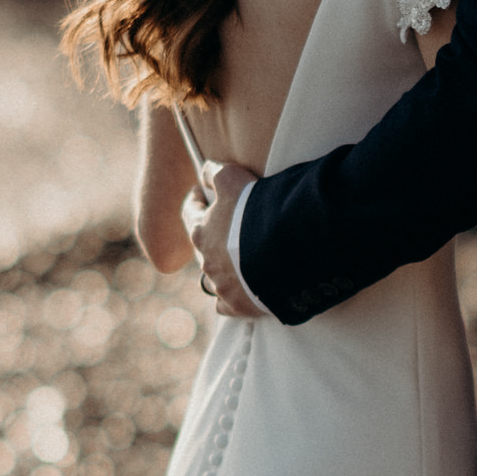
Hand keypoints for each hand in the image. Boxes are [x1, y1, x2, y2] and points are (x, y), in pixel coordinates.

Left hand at [186, 159, 264, 317]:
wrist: (286, 253)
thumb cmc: (258, 211)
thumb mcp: (234, 179)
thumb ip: (215, 172)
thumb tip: (204, 170)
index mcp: (201, 232)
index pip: (190, 212)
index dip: (195, 201)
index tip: (198, 193)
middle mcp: (206, 262)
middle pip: (203, 246)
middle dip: (213, 236)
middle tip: (226, 227)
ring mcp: (221, 286)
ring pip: (214, 276)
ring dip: (223, 267)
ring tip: (240, 259)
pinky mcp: (239, 305)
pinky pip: (226, 304)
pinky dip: (230, 296)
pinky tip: (240, 290)